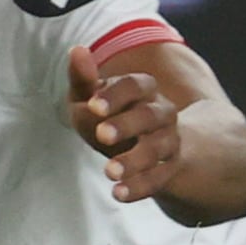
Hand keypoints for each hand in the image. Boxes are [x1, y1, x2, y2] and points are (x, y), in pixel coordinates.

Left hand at [66, 48, 183, 202]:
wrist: (149, 143)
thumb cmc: (111, 115)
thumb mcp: (93, 97)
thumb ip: (84, 78)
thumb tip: (77, 50)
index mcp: (144, 90)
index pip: (136, 85)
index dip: (116, 95)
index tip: (93, 106)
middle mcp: (162, 113)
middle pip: (151, 115)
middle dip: (127, 125)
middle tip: (102, 136)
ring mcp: (168, 141)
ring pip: (158, 148)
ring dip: (135, 160)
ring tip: (108, 172)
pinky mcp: (168, 168)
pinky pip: (160, 178)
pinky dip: (141, 187)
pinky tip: (118, 194)